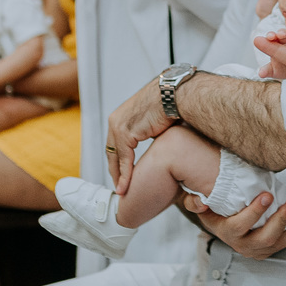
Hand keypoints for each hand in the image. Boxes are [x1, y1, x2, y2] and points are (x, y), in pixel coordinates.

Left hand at [106, 77, 175, 194]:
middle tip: (120, 185)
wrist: (174, 94)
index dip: (118, 160)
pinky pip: (123, 159)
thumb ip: (151, 130)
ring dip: (119, 176)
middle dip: (115, 170)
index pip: (115, 143)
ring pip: (115, 157)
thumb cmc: (171, 102)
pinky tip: (126, 186)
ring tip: (122, 190)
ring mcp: (118, 126)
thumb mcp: (156, 119)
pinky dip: (125, 174)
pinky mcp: (125, 133)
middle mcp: (116, 120)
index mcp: (122, 115)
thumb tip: (158, 140)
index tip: (122, 172)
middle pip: (111, 151)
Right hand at [181, 191, 285, 259]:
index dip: (254, 213)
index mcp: (226, 232)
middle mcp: (243, 244)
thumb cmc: (213, 208)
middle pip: (265, 237)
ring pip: (280, 242)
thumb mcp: (200, 204)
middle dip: (281, 220)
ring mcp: (258, 249)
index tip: (267, 195)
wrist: (220, 222)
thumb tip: (199, 201)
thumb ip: (195, 202)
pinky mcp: (270, 249)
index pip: (240, 225)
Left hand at [255, 19, 285, 80]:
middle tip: (280, 34)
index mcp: (275, 45)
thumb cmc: (282, 68)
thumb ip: (267, 70)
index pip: (272, 39)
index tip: (270, 36)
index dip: (270, 36)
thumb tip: (260, 74)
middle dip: (281, 33)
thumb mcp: (274, 71)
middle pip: (283, 34)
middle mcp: (285, 41)